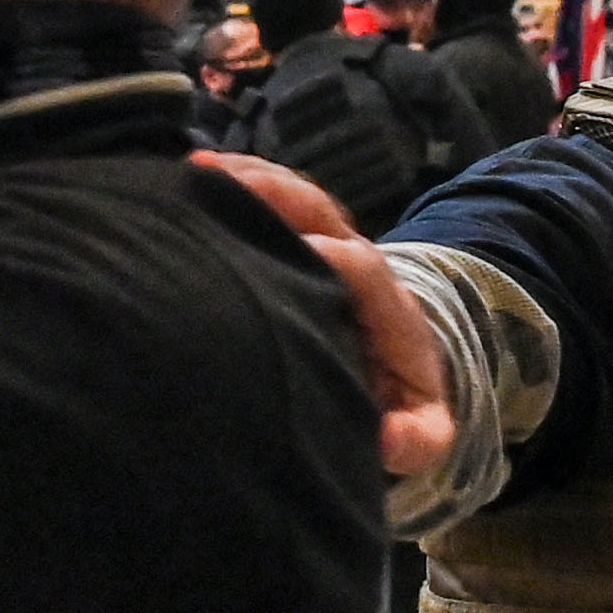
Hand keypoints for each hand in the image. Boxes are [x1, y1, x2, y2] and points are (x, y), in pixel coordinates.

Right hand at [192, 149, 453, 477]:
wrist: (402, 371)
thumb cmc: (400, 404)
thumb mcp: (422, 432)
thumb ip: (418, 439)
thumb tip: (390, 441)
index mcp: (387, 307)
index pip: (362, 268)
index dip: (331, 258)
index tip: (295, 255)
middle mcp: (355, 263)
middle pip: (323, 212)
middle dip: (278, 194)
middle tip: (224, 183)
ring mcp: (327, 244)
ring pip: (294, 198)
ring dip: (249, 179)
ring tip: (197, 171)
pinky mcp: (300, 240)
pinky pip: (271, 200)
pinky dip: (235, 183)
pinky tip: (190, 178)